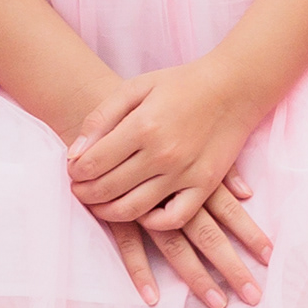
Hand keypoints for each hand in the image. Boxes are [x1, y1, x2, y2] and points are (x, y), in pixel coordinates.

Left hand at [70, 64, 275, 307]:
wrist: (233, 87)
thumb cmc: (181, 84)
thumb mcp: (136, 87)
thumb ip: (101, 118)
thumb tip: (74, 155)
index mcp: (142, 126)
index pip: (93, 164)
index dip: (75, 172)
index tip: (73, 172)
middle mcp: (162, 154)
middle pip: (107, 189)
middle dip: (84, 193)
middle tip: (79, 190)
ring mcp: (184, 173)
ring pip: (133, 209)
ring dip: (107, 212)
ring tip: (99, 204)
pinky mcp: (204, 185)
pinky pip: (173, 219)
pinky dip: (151, 223)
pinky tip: (140, 212)